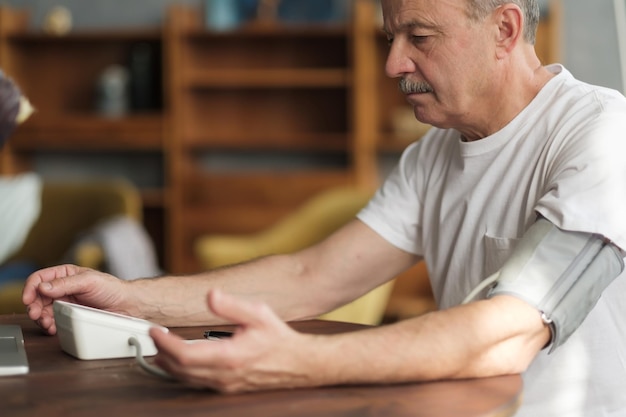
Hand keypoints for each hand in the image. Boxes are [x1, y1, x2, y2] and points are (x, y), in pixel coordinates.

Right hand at [22, 264, 126, 334]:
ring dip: (40, 318)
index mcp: (65, 274)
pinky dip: (49, 325)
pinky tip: (52, 328)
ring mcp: (64, 303)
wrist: (126, 305)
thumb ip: (66, 283)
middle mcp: (62, 288)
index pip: (39, 278)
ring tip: (46, 323)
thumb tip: (43, 287)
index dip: (30, 288)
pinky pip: (52, 321)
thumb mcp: (88, 281)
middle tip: (36, 315)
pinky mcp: (69, 316)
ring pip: (42, 310)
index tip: (28, 299)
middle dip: (34, 306)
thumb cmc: (111, 288)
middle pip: (37, 297)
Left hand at [150, 289, 319, 392]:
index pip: (185, 355)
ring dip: (168, 365)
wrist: (298, 363)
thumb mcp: (258, 313)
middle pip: (180, 370)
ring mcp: (224, 384)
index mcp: (229, 356)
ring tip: (158, 350)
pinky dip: (182, 372)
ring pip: (186, 379)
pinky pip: (197, 382)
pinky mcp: (226, 387)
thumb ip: (232, 306)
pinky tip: (177, 363)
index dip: (165, 344)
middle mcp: (224, 375)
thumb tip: (212, 295)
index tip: (154, 332)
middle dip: (161, 353)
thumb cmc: (278, 339)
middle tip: (152, 337)